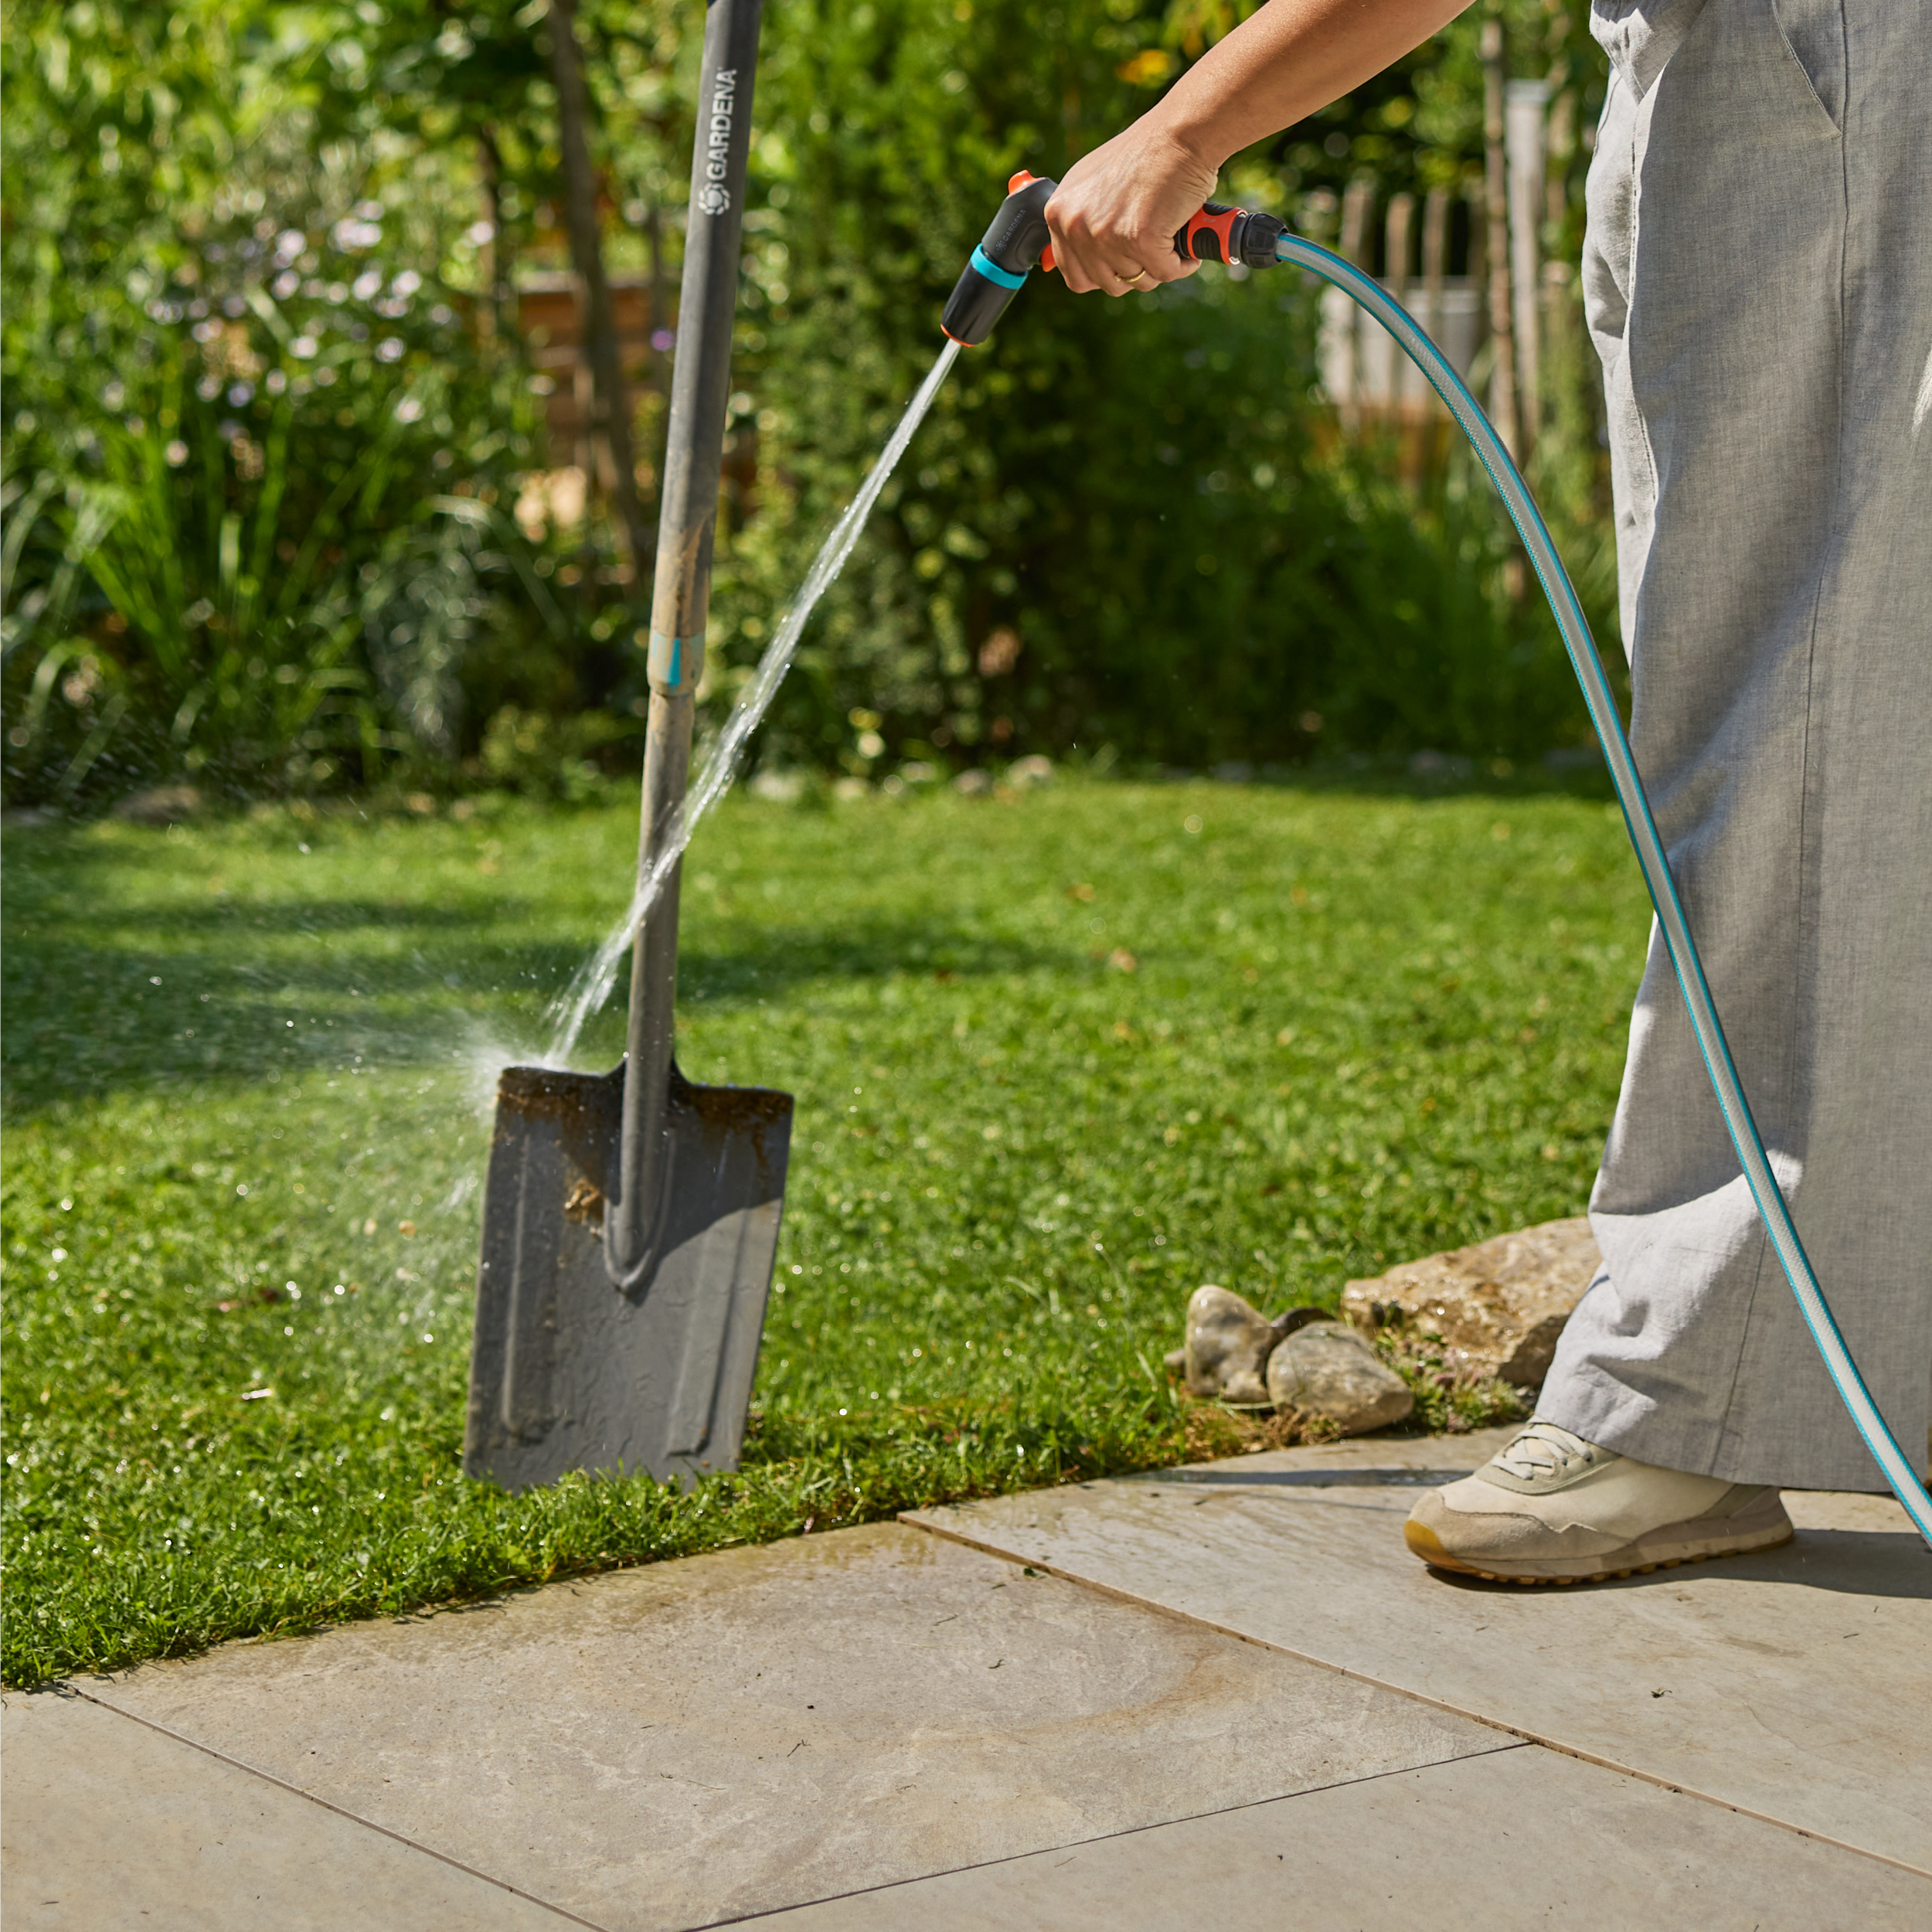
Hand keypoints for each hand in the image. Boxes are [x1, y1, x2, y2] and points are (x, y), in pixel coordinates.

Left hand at [1045, 120, 1220, 295]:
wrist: (1180, 133)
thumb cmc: (1145, 154)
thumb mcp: (1094, 183)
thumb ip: (1082, 219)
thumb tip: (1082, 254)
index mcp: (1059, 213)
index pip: (1075, 276)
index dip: (1104, 274)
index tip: (1124, 263)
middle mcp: (1075, 225)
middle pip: (1107, 283)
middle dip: (1134, 272)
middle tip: (1152, 249)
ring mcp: (1105, 234)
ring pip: (1137, 281)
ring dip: (1159, 267)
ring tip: (1168, 238)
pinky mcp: (1139, 239)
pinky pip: (1164, 273)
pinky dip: (1181, 264)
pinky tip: (1185, 246)